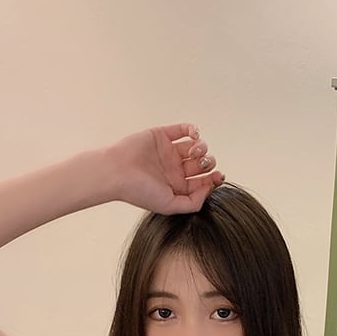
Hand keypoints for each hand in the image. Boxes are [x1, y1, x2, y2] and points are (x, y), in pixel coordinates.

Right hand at [106, 123, 224, 213]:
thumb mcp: (169, 206)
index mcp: (177, 186)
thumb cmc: (139, 191)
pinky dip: (193, 129)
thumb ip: (192, 203)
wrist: (117, 172)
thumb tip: (209, 190)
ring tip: (194, 152)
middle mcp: (174, 169)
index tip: (218, 176)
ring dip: (201, 147)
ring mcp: (168, 151)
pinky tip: (194, 135)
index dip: (213, 179)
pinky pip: (183, 129)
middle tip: (201, 164)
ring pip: (195, 146)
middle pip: (201, 164)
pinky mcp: (162, 135)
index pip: (202, 181)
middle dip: (207, 163)